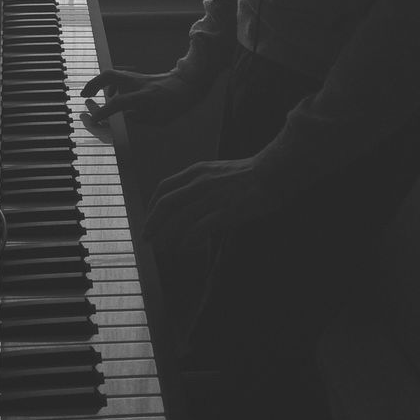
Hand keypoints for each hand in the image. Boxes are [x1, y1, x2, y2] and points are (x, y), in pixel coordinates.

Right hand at [80, 68, 200, 125]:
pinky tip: (110, 95)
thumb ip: (141, 119)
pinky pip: (119, 77)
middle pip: (110, 76)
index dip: (104, 111)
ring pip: (113, 74)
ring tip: (90, 95)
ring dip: (99, 83)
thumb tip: (127, 116)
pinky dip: (110, 85)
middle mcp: (139, 84)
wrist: (188, 84)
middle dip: (93, 84)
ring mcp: (138, 77)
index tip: (94, 119)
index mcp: (145, 96)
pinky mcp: (138, 76)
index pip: (119, 102)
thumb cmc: (177, 104)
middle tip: (83, 95)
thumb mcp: (161, 120)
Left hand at [144, 156, 271, 249]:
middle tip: (146, 238)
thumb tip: (186, 202)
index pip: (164, 187)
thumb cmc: (248, 174)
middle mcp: (200, 182)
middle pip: (167, 204)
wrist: (273, 171)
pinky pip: (199, 228)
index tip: (148, 219)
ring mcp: (212, 197)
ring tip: (162, 248)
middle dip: (153, 223)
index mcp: (196, 171)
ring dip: (168, 235)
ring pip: (180, 218)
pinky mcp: (226, 210)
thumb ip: (200, 183)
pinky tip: (183, 248)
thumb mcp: (217, 171)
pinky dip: (188, 239)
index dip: (152, 205)